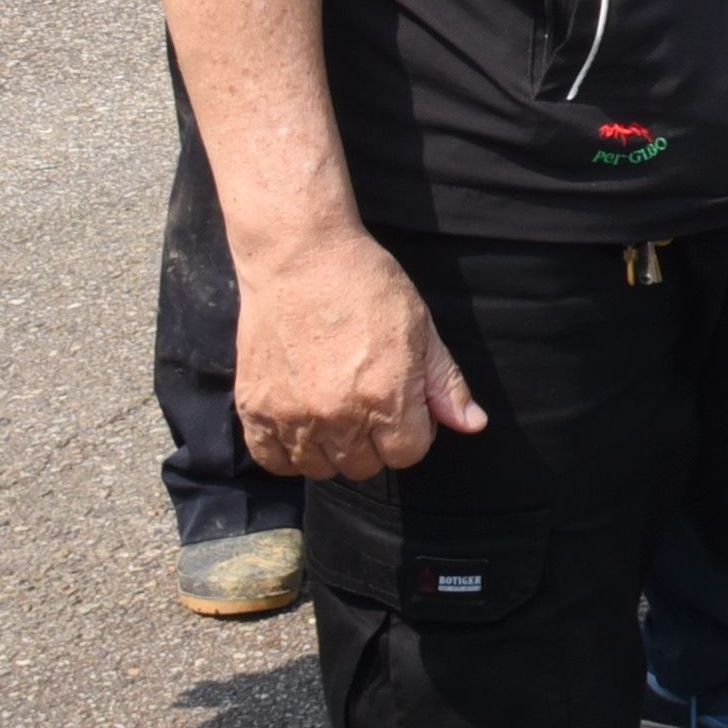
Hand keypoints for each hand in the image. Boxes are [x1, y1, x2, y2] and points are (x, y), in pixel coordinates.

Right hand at [238, 228, 483, 480]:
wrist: (300, 259)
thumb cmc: (367, 286)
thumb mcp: (422, 328)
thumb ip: (445, 384)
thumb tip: (473, 425)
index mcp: (385, 396)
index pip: (407, 454)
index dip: (413, 432)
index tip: (405, 407)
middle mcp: (337, 415)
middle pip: (364, 466)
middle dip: (375, 442)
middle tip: (369, 403)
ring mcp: (291, 416)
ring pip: (319, 468)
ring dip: (332, 449)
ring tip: (336, 410)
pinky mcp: (253, 409)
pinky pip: (272, 461)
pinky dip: (288, 453)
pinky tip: (302, 425)